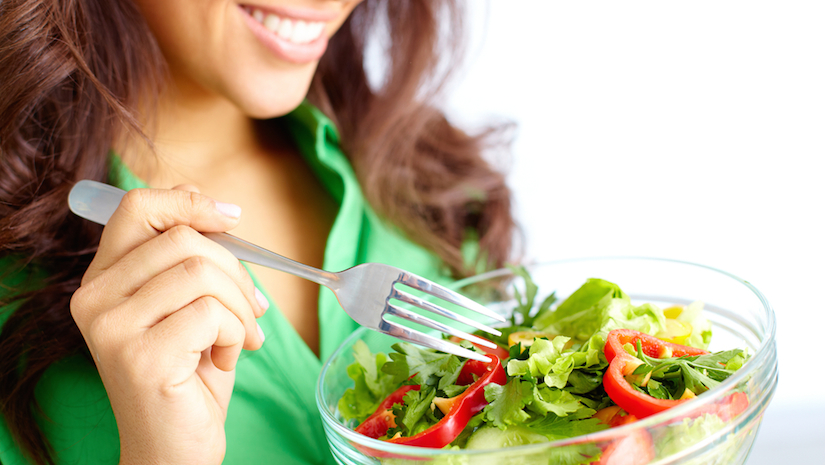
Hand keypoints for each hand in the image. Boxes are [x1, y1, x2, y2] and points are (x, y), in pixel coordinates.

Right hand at [70, 185, 267, 464]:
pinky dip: (237, 334)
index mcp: (104, 279)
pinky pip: (213, 313)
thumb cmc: (189, 374)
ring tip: (240, 339)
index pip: (137, 208)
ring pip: (202, 272)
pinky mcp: (140, 356)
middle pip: (183, 238)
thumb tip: (207, 201)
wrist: (175, 447)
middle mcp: (94, 299)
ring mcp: (112, 327)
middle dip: (236, 270)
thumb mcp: (189, 305)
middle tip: (251, 308)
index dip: (190, 202)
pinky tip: (226, 360)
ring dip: (240, 307)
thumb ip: (188, 257)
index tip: (231, 218)